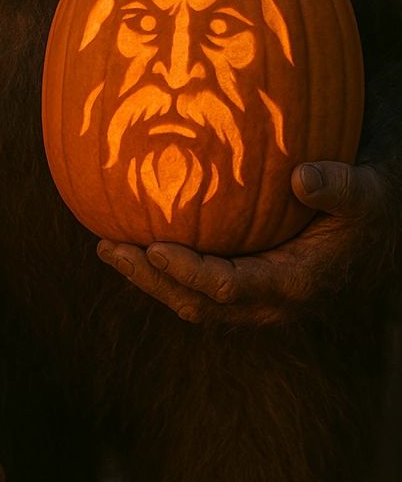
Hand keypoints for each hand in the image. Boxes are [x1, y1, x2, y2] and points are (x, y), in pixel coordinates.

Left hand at [96, 160, 387, 326]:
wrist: (373, 232)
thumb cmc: (366, 205)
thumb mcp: (363, 192)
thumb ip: (337, 186)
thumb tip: (303, 178)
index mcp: (293, 284)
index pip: (228, 287)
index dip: (187, 271)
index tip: (153, 246)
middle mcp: (268, 303)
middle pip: (196, 303)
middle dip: (150, 279)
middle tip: (110, 247)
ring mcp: (252, 302)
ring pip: (190, 302)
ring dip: (147, 278)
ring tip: (108, 246)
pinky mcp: (242, 290)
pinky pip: (195, 288)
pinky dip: (162, 270)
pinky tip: (134, 241)